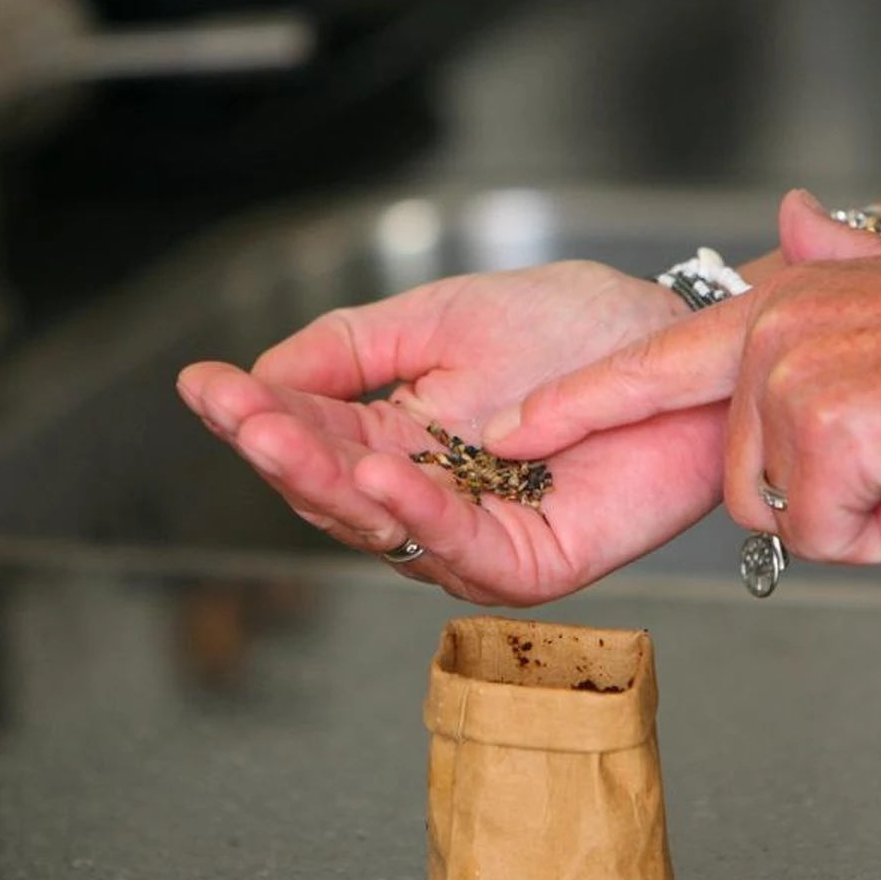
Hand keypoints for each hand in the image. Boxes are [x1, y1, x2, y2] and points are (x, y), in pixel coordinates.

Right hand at [177, 261, 730, 603]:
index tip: (202, 383)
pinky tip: (383, 473)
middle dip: (281, 453)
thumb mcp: (446, 317)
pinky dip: (423, 515)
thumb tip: (262, 374)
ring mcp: (478, 536)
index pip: (315, 436)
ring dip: (333, 487)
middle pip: (337, 492)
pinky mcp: (534, 562)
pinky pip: (467, 550)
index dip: (258, 415)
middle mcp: (430, 495)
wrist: (678, 343)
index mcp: (402, 437)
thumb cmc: (578, 327)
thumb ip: (356, 345)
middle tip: (233, 413)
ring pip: (387, 529)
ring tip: (282, 439)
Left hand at [487, 192, 880, 564]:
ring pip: (783, 513)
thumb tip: (794, 209)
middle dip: (821, 491)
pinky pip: (827, 536)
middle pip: (740, 478)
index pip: (655, 360)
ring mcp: (790, 380)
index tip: (517, 424)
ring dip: (861, 510)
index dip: (582, 399)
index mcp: (782, 307)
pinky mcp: (822, 432)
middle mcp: (771, 335)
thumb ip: (833, 268)